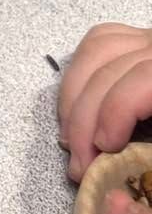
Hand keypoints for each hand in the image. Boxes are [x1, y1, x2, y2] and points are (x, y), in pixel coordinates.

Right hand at [59, 22, 151, 181]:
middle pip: (108, 70)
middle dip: (84, 119)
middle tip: (78, 164)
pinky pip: (100, 40)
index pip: (137, 81)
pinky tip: (79, 99)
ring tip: (70, 137)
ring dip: (73, 95)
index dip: (112, 116)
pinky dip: (81, 69)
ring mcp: (148, 37)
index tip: (101, 154)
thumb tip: (118, 176)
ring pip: (96, 51)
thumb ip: (151, 159)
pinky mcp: (140, 38)